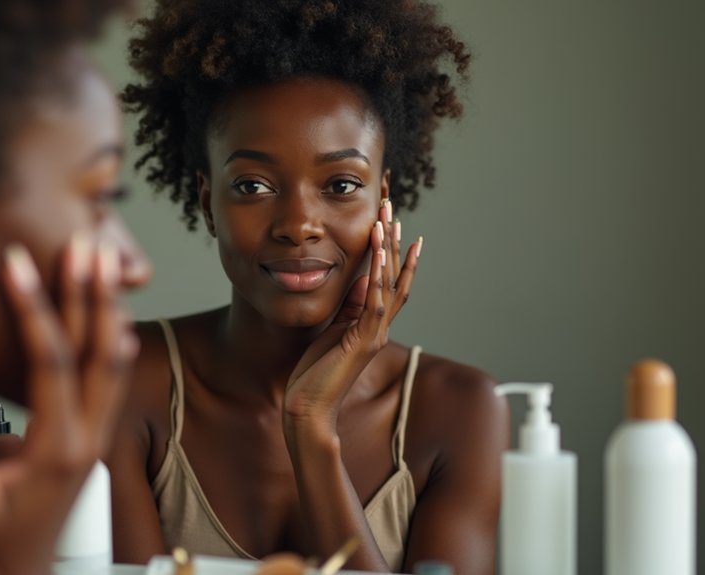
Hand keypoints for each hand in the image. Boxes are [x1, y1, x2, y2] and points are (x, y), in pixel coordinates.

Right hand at [0, 238, 137, 573]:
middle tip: (86, 241)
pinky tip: (107, 308)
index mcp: (58, 445)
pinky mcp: (95, 435)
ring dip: (108, 307)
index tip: (17, 261)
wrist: (19, 572)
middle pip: (100, 350)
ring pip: (115, 359)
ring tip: (104, 259)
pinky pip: (111, 375)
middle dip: (91, 292)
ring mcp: (98, 435)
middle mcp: (88, 435)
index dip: (33, 308)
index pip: (52, 360)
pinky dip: (111, 333)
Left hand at [284, 201, 420, 431]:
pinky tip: (378, 252)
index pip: (389, 282)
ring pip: (389, 285)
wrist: (309, 408)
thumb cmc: (315, 374)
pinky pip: (375, 302)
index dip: (394, 254)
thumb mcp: (332, 331)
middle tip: (393, 210)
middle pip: (395, 277)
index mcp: (371, 325)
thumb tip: (362, 280)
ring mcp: (374, 334)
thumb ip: (349, 308)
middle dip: (394, 242)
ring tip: (388, 220)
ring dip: (388, 250)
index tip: (395, 225)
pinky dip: (379, 275)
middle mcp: (379, 327)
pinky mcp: (363, 341)